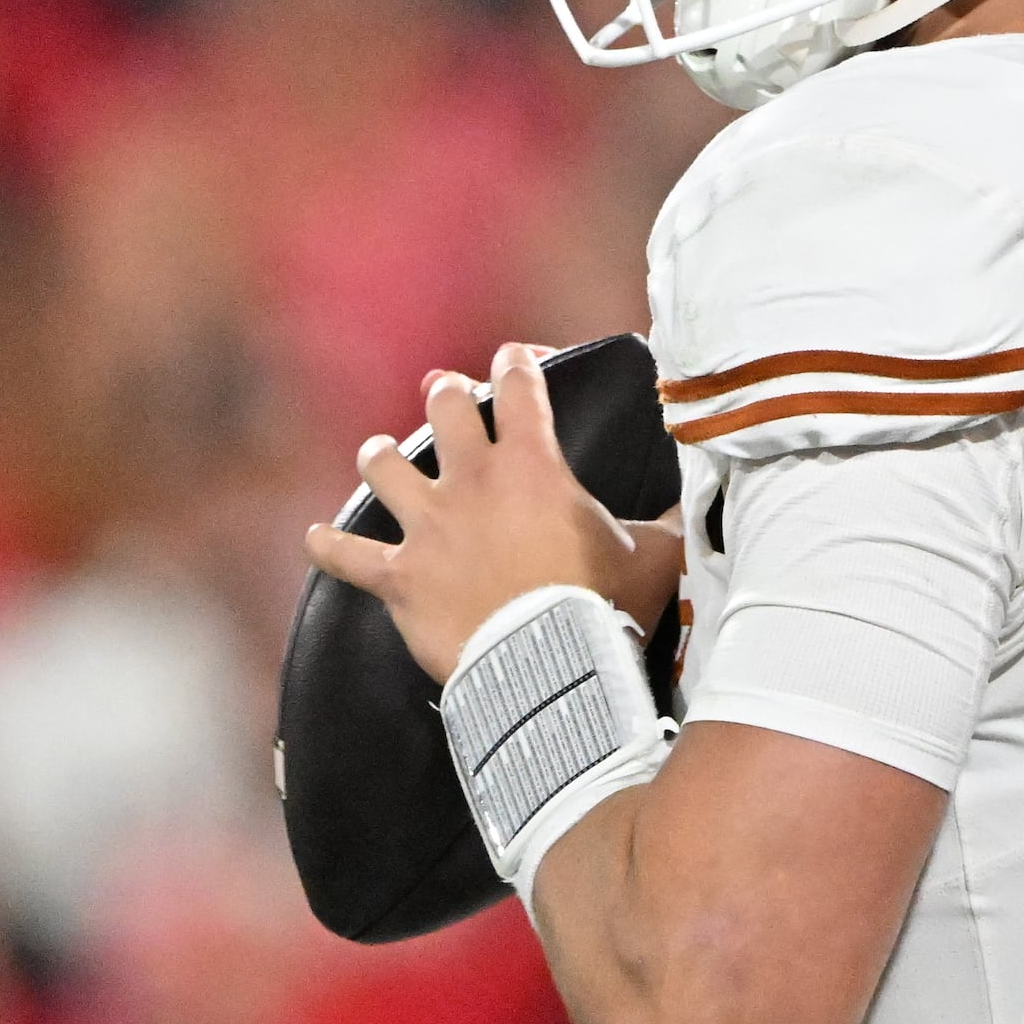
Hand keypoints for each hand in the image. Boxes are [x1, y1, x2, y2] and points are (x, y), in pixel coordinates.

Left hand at [305, 344, 684, 682]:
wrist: (549, 666)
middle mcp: (471, 481)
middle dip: (446, 396)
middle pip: (444, 408)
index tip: (516, 357)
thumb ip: (673, 522)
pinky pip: (347, 557)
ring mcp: (428, 527)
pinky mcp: (398, 577)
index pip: (520, 387)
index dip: (517, 363)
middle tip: (447, 396)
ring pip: (383, 467)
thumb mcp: (657, 555)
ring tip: (379, 455)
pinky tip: (314, 539)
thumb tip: (709, 506)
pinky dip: (328, 548)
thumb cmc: (605, 606)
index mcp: (533, 464)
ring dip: (380, 458)